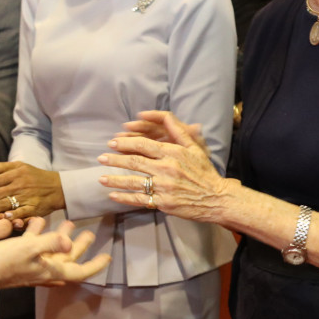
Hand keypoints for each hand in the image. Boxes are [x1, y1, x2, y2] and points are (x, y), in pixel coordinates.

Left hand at [0, 161, 64, 223]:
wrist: (58, 187)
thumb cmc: (35, 176)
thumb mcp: (20, 166)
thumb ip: (2, 167)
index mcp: (13, 175)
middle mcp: (18, 185)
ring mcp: (26, 197)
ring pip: (4, 204)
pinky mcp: (34, 208)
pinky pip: (22, 212)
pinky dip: (13, 215)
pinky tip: (2, 218)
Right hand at [0, 217, 110, 287]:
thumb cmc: (2, 261)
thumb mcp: (29, 249)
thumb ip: (50, 242)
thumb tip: (70, 241)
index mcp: (48, 270)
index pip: (78, 270)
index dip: (94, 264)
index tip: (107, 257)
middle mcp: (41, 267)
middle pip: (66, 257)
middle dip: (78, 245)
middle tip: (88, 232)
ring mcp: (28, 262)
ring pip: (49, 248)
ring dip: (58, 235)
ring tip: (66, 221)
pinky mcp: (14, 255)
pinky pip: (32, 243)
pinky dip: (37, 232)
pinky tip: (36, 220)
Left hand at [97, 111, 232, 223]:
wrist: (217, 198)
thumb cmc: (205, 172)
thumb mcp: (194, 147)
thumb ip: (178, 130)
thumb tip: (163, 115)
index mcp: (172, 153)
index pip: (143, 145)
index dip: (125, 143)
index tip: (112, 142)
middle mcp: (166, 169)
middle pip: (134, 162)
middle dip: (114, 159)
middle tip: (101, 158)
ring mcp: (164, 187)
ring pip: (133, 181)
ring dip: (115, 180)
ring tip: (101, 178)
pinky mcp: (164, 203)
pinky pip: (140, 199)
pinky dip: (125, 198)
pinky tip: (113, 196)